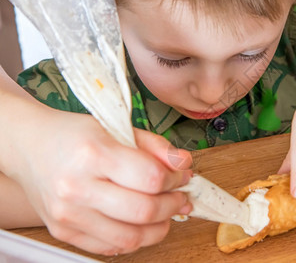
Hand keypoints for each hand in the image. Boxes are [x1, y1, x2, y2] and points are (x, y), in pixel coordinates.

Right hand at [7, 108, 191, 255]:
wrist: (31, 147)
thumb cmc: (74, 135)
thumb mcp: (117, 127)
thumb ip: (155, 146)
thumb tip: (184, 164)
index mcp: (93, 154)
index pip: (150, 178)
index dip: (176, 179)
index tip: (183, 176)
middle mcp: (77, 188)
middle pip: (144, 211)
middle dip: (173, 205)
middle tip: (180, 196)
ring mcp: (68, 215)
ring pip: (131, 238)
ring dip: (160, 227)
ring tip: (166, 212)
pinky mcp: (64, 232)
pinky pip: (111, 248)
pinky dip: (135, 238)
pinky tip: (141, 223)